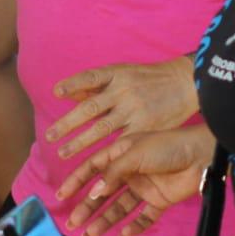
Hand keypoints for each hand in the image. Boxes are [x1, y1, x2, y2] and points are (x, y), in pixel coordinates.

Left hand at [46, 57, 198, 161]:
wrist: (185, 84)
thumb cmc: (148, 79)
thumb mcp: (122, 73)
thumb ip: (95, 84)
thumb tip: (65, 93)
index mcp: (117, 74)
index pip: (90, 77)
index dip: (73, 84)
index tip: (56, 93)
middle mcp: (123, 91)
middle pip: (90, 108)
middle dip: (68, 123)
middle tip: (49, 137)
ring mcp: (133, 110)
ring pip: (101, 128)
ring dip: (80, 142)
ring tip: (62, 153)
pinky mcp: (144, 127)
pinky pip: (121, 141)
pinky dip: (106, 152)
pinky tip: (93, 162)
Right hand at [56, 126, 213, 235]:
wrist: (202, 155)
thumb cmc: (168, 146)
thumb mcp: (135, 153)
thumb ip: (113, 172)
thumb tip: (93, 191)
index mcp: (120, 154)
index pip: (92, 168)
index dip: (76, 181)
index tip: (61, 195)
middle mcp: (129, 172)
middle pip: (103, 193)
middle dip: (87, 207)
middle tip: (73, 223)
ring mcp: (144, 188)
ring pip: (119, 208)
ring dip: (105, 220)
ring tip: (91, 234)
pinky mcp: (159, 201)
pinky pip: (143, 218)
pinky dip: (133, 227)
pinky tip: (122, 235)